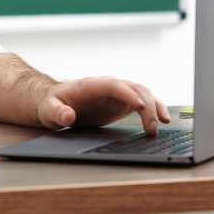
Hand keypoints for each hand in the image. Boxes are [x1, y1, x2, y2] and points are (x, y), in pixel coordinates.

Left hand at [35, 76, 169, 134]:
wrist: (55, 103)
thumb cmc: (51, 104)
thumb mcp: (49, 110)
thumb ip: (58, 113)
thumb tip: (68, 117)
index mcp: (92, 85)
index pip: (114, 85)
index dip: (127, 94)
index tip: (139, 106)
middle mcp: (108, 86)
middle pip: (133, 89)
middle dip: (145, 106)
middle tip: (151, 128)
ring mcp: (117, 94)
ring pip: (142, 94)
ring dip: (154, 108)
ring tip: (161, 126)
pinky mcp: (121, 103)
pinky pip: (142, 103)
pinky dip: (155, 110)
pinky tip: (164, 121)